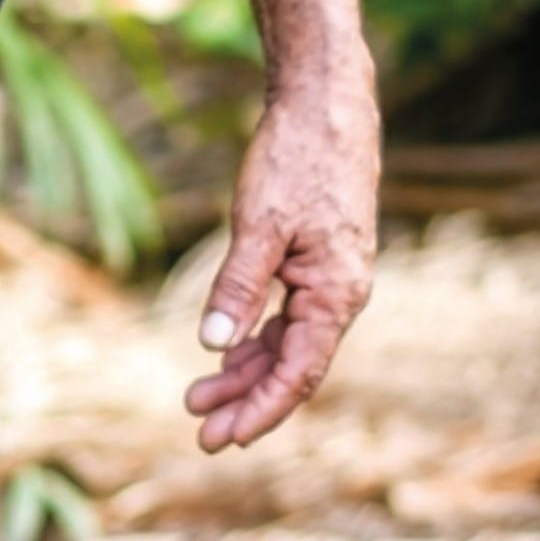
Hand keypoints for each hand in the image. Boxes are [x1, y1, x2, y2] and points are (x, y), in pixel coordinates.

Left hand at [186, 59, 379, 451]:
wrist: (326, 103)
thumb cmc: (296, 159)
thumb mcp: (259, 225)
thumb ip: (239, 286)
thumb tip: (214, 345)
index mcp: (336, 295)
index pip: (299, 374)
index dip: (260, 410)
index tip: (221, 437)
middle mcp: (340, 294)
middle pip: (293, 366)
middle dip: (246, 400)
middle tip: (199, 430)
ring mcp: (331, 277)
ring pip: (288, 342)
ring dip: (247, 370)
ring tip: (199, 396)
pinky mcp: (318, 259)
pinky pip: (289, 314)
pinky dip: (258, 336)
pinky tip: (227, 351)